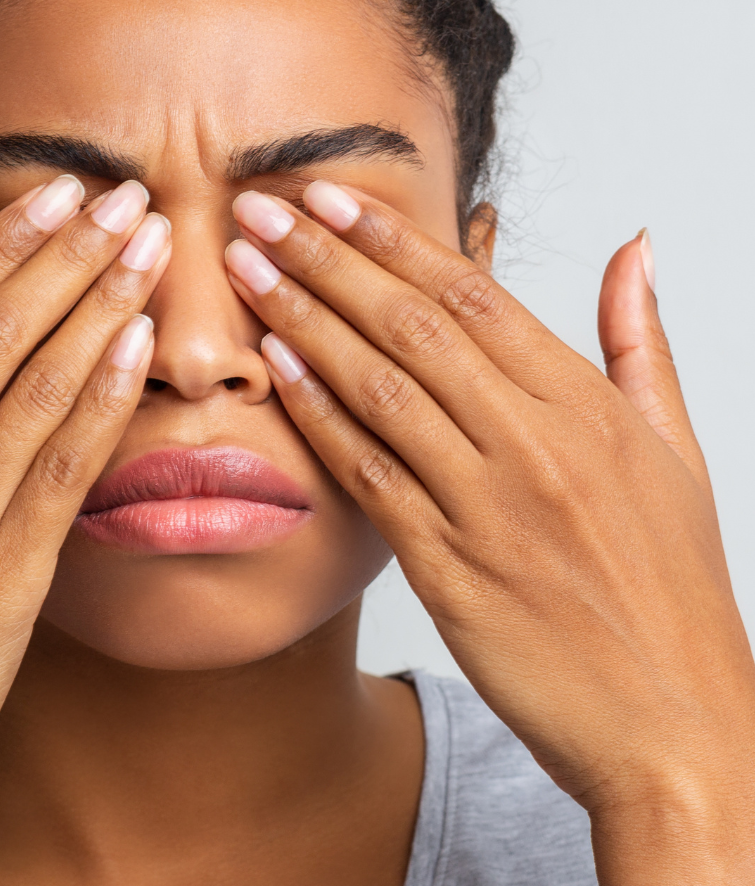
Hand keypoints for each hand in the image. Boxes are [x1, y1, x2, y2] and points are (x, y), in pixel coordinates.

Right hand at [0, 177, 170, 885]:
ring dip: (103, 305)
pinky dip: (106, 397)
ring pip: (40, 384)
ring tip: (149, 246)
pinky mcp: (7, 575)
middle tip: (125, 196)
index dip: (0, 244)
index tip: (53, 193)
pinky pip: (65, 466)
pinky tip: (143, 344)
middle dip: (68, 253)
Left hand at [226, 182, 754, 884]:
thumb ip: (639, 342)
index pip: (473, 294)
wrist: (673, 726)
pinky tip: (273, 368)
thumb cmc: (671, 587)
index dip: (392, 238)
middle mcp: (535, 444)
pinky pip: (368, 474)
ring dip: (304, 320)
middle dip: (327, 259)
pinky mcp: (448, 569)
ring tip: (247, 271)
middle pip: (412, 325)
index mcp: (586, 406)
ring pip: (380, 388)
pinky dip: (318, 415)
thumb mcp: (674, 450)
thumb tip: (632, 248)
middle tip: (261, 210)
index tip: (329, 196)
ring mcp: (488, 506)